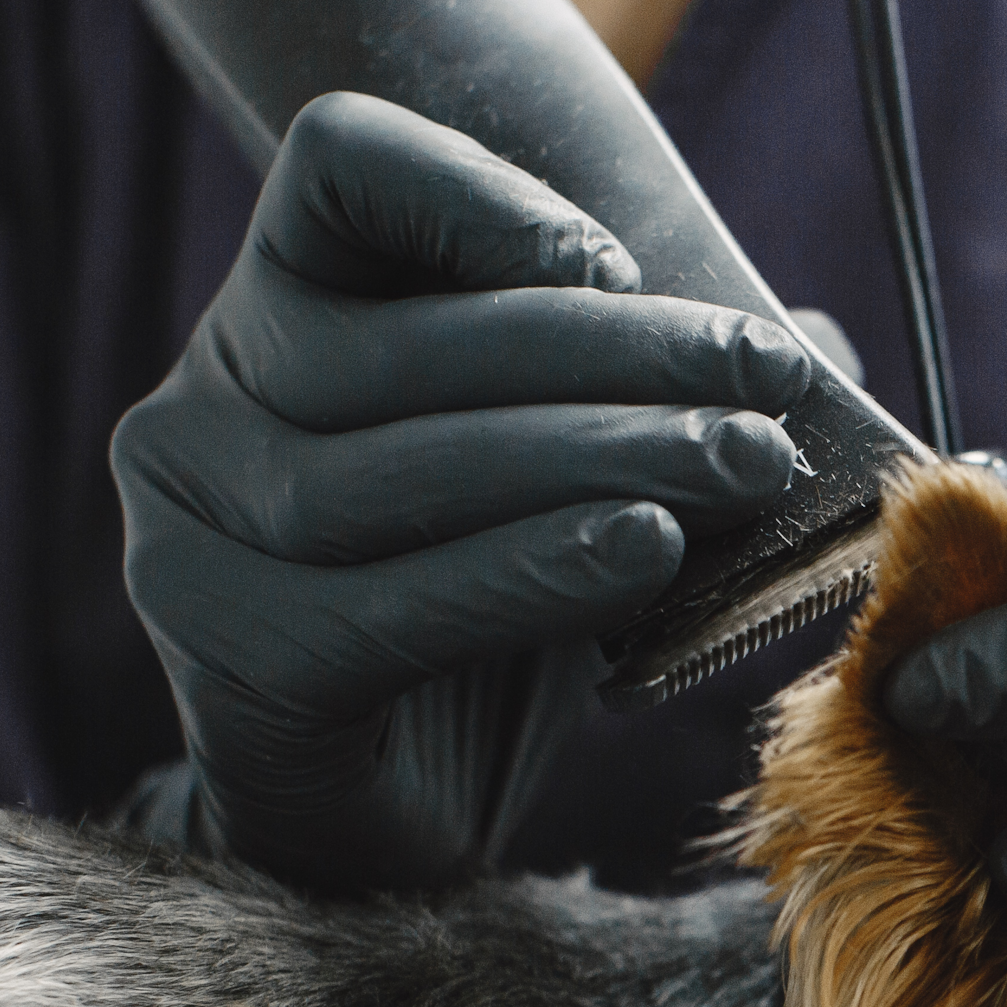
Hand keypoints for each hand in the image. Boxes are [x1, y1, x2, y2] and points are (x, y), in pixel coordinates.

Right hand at [113, 91, 815, 891]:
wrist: (385, 834)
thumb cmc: (479, 634)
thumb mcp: (564, 485)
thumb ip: (650, 397)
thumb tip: (819, 341)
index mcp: (274, 316)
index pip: (338, 171)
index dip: (476, 192)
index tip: (616, 264)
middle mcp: (198, 409)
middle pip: (402, 342)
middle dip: (608, 361)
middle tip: (760, 395)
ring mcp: (186, 537)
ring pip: (397, 471)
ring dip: (591, 463)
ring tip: (733, 471)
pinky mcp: (226, 659)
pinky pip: (384, 606)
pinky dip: (525, 573)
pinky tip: (640, 559)